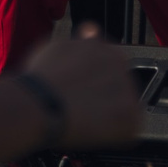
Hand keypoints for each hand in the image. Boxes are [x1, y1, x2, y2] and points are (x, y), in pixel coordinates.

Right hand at [23, 26, 140, 146]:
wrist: (38, 104)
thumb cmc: (42, 78)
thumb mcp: (59, 47)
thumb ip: (82, 41)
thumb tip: (92, 30)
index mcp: (108, 50)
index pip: (112, 69)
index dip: (96, 85)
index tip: (83, 93)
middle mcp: (122, 66)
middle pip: (119, 88)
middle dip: (104, 99)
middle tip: (81, 107)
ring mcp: (127, 90)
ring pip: (124, 109)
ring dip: (109, 117)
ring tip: (84, 119)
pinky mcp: (129, 116)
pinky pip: (129, 131)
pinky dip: (115, 136)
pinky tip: (94, 132)